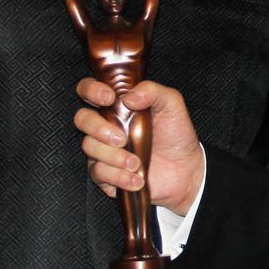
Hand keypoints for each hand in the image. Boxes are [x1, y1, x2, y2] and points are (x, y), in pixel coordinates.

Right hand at [72, 79, 204, 215]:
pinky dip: (119, 176)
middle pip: (82, 119)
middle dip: (98, 128)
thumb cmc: (176, 135)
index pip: (89, 90)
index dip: (91, 90)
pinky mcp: (106, 173)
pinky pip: (99, 172)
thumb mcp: (171, 104)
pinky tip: (136, 177)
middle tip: (121, 138)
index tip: (108, 98)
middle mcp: (107, 126)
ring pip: (89, 147)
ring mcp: (104, 150)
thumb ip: (152, 91)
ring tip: (136, 163)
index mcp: (118, 106)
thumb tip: (129, 97)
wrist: (186, 169)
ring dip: (114, 156)